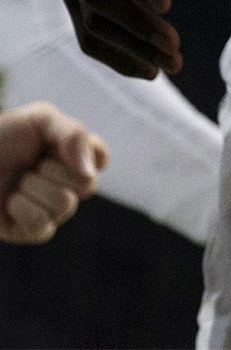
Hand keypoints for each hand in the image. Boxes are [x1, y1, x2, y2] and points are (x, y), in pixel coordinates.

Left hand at [0, 103, 106, 243]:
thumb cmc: (1, 138)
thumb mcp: (40, 119)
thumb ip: (74, 135)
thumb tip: (91, 173)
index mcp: (73, 156)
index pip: (101, 158)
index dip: (84, 150)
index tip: (55, 142)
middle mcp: (67, 184)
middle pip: (87, 185)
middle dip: (53, 170)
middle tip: (30, 163)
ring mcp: (50, 209)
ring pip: (65, 206)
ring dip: (34, 188)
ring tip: (18, 182)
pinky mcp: (29, 231)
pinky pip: (41, 226)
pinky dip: (22, 208)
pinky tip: (10, 202)